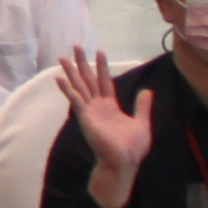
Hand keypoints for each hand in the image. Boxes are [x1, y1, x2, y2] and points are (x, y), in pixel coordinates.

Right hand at [57, 49, 152, 177]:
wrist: (124, 162)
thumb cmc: (132, 147)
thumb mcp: (142, 122)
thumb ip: (142, 106)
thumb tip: (147, 91)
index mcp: (110, 106)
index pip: (104, 81)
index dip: (102, 67)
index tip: (99, 51)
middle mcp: (97, 106)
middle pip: (88, 79)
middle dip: (82, 63)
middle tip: (76, 46)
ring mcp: (90, 111)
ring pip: (79, 86)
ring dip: (71, 71)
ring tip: (62, 57)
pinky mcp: (85, 116)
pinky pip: (76, 99)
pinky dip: (68, 89)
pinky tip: (59, 78)